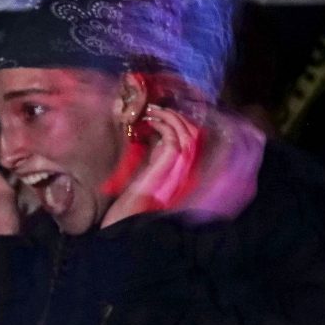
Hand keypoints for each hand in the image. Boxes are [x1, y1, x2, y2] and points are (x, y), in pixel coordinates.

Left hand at [101, 104, 199, 227]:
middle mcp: (187, 168)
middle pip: (195, 132)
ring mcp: (181, 166)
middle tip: (157, 108)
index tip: (165, 113)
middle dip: (178, 116)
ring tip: (151, 111)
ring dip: (169, 116)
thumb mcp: (151, 170)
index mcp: (184, 169)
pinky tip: (149, 122)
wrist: (130, 215)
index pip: (195, 139)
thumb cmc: (136, 196)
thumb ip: (159, 155)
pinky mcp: (169, 163)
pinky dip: (161, 125)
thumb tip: (157, 134)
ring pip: (187, 132)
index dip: (183, 123)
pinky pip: (172, 137)